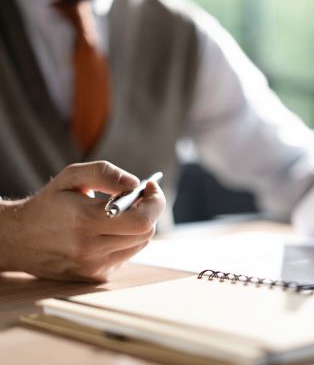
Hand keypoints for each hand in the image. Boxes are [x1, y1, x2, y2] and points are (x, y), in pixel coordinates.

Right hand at [0, 161, 164, 281]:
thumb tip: (135, 184)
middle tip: (138, 197)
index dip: (155, 202)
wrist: (20, 239)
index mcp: (85, 220)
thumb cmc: (49, 203)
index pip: (142, 220)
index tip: (151, 187)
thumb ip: (105, 173)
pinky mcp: (96, 276)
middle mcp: (90, 249)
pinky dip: (127, 239)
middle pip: (146, 232)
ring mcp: (94, 267)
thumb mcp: (72, 177)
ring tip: (121, 213)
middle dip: (149, 210)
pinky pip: (127, 254)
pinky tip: (110, 230)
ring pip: (140, 244)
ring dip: (139, 225)